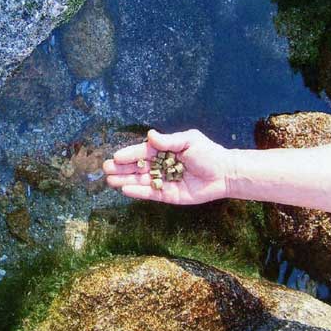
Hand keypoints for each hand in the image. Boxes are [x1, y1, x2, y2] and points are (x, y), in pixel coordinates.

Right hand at [103, 129, 234, 204]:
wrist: (225, 173)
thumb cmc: (208, 153)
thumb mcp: (189, 141)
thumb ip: (168, 140)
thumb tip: (150, 135)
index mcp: (165, 150)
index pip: (143, 152)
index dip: (129, 154)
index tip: (116, 157)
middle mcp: (161, 165)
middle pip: (137, 167)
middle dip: (122, 168)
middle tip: (105, 169)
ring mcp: (164, 181)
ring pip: (141, 181)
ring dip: (126, 181)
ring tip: (110, 181)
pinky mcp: (169, 196)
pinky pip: (151, 194)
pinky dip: (138, 192)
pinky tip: (126, 190)